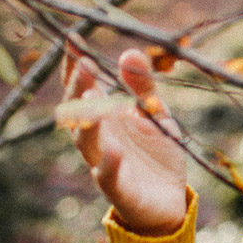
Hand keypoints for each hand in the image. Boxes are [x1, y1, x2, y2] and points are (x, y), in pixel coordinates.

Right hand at [62, 45, 187, 235]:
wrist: (169, 201)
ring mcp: (105, 164)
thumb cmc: (156, 153)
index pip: (84, 90)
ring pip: (87, 143)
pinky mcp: (119, 189)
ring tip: (93, 98)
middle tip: (84, 64)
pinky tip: (114, 149)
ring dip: (89, 121)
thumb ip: (142, 87)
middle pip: (79, 112)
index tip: (73, 42)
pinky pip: (108, 177)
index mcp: (106, 118)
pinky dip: (109, 164)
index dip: (76, 68)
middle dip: (80, 88)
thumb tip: (130, 51)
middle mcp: (99, 139)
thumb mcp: (154, 114)